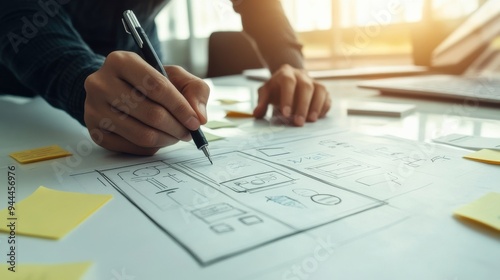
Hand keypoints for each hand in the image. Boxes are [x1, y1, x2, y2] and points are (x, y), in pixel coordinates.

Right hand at [84, 51, 208, 154]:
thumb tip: (200, 116)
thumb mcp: (175, 76)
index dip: (181, 107)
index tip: (195, 122)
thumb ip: (195, 90)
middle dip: (176, 127)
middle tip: (188, 132)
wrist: (115, 89)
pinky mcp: (93, 131)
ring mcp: (93, 108)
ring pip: (141, 134)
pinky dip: (150, 148)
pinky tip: (157, 139)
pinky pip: (130, 147)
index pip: (157, 87)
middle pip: (151, 113)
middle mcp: (101, 83)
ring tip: (176, 136)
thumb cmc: (149, 82)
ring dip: (166, 139)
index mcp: (121, 61)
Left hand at [253, 64, 330, 125]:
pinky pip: (327, 97)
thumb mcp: (265, 92)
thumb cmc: (275, 89)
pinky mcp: (322, 90)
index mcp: (286, 73)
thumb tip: (257, 113)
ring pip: (320, 90)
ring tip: (311, 121)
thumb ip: (261, 102)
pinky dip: (324, 107)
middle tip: (298, 123)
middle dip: (303, 106)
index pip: (288, 82)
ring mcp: (314, 81)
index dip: (288, 97)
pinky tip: (317, 117)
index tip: (286, 114)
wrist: (287, 80)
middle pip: (306, 87)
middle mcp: (302, 75)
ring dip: (316, 106)